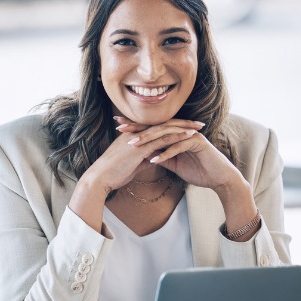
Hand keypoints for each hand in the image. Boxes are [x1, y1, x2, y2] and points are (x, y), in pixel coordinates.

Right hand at [86, 116, 203, 192]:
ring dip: (184, 127)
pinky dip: (177, 136)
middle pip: (164, 123)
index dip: (173, 126)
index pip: (158, 127)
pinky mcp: (141, 147)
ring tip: (199, 128)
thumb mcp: (132, 164)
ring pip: (166, 128)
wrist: (100, 178)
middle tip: (199, 123)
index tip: (188, 127)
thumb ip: (143, 159)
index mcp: (134, 135)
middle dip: (183, 122)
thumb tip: (154, 159)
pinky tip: (189, 137)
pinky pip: (162, 139)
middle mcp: (137, 132)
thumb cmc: (113, 173)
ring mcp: (139, 138)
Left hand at [116, 116, 259, 239]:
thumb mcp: (175, 164)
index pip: (153, 128)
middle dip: (137, 127)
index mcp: (176, 133)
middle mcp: (182, 130)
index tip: (118, 127)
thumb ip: (162, 157)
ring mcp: (190, 135)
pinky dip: (166, 153)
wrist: (219, 178)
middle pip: (156, 127)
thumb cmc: (199, 171)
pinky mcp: (198, 142)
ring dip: (149, 140)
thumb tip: (147, 156)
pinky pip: (178, 147)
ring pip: (166, 135)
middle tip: (120, 128)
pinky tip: (154, 159)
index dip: (136, 127)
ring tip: (133, 145)